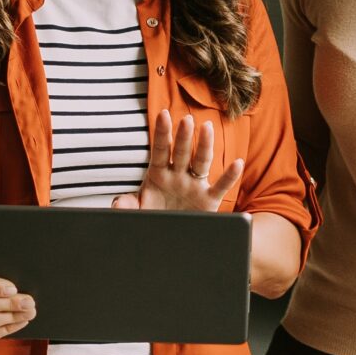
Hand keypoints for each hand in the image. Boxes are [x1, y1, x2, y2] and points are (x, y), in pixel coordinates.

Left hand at [112, 110, 244, 212]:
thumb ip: (127, 206)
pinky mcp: (208, 201)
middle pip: (181, 152)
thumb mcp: (137, 211)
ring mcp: (194, 186)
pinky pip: (220, 187)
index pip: (161, 150)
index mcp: (158, 174)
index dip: (162, 133)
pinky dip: (230, 176)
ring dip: (204, 145)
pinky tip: (236, 163)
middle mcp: (178, 176)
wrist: (167, 240)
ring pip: (201, 162)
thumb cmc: (153, 218)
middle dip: (184, 136)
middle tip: (187, 119)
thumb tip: (118, 204)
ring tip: (207, 128)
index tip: (163, 114)